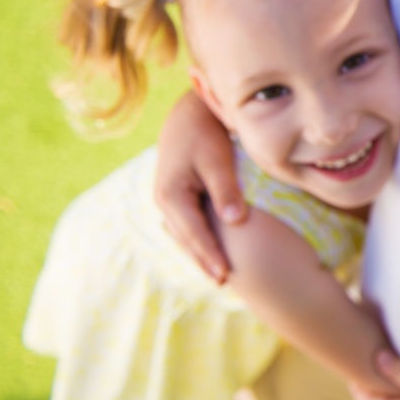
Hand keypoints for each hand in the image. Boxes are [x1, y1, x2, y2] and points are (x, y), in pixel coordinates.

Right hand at [154, 91, 245, 281]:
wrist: (187, 115)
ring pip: (185, 235)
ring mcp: (168, 200)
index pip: (194, 233)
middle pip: (187, 240)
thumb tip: (236, 221)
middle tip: (224, 284)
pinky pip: (187, 225)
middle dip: (204, 261)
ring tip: (219, 275)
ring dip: (199, 254)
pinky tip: (211, 251)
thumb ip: (225, 189)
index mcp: (171, 195)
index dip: (210, 255)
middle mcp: (164, 201)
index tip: (225, 275)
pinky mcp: (176, 197)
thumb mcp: (217, 159)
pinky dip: (197, 240)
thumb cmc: (205, 134)